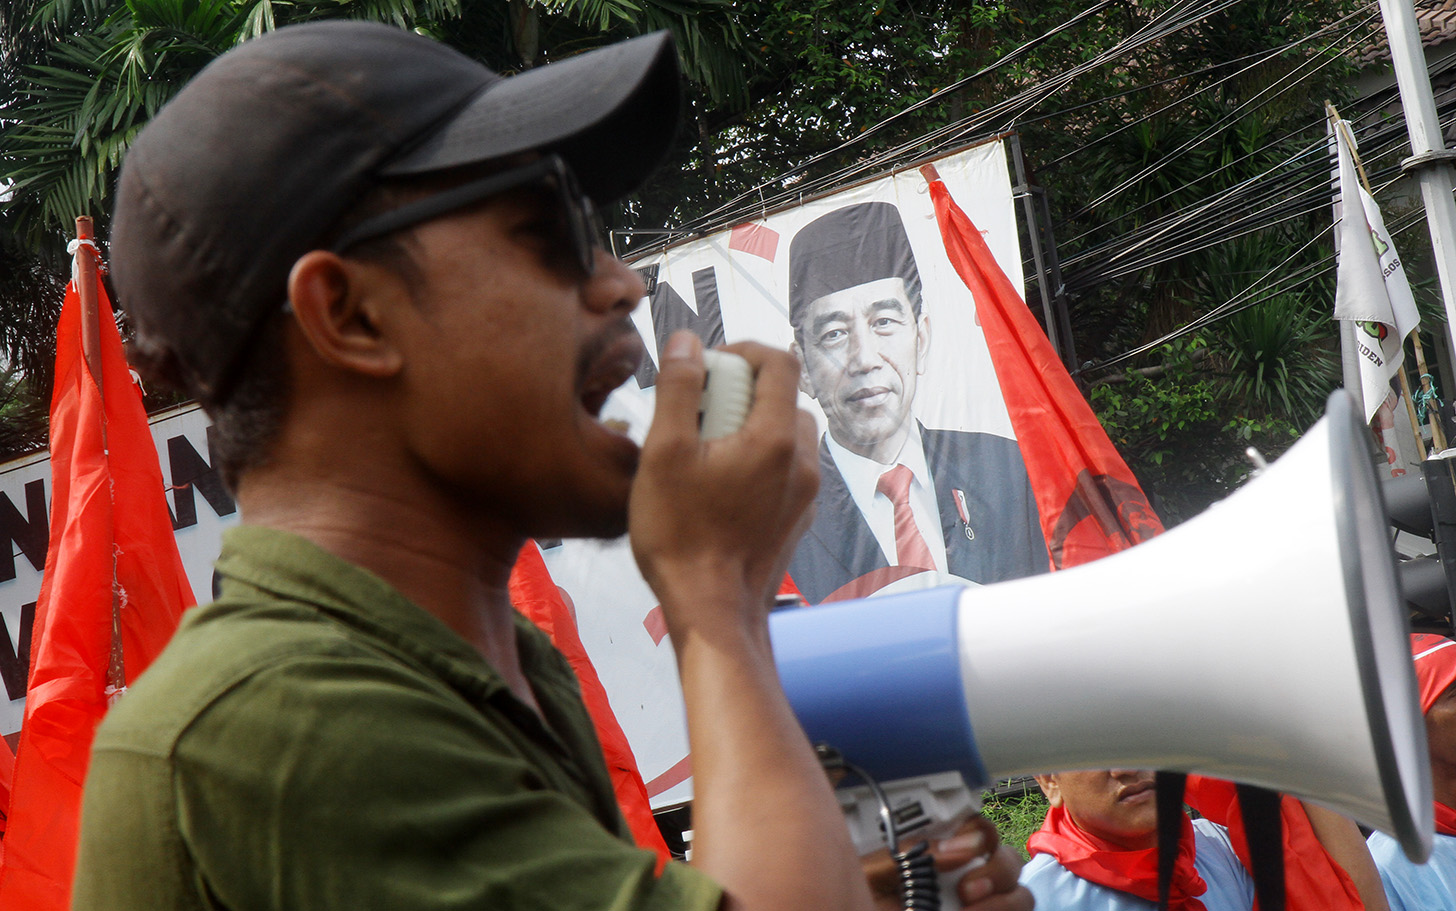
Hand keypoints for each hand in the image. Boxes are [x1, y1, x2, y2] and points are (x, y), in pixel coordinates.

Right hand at [629, 331, 818, 643]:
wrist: (713, 614)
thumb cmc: (683, 538)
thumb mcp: (664, 454)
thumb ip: (678, 390)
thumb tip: (686, 343)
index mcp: (775, 437)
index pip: (779, 362)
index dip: (742, 351)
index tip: (705, 367)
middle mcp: (801, 462)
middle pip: (783, 397)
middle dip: (740, 392)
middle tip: (695, 414)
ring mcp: (805, 493)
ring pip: (785, 434)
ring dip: (748, 427)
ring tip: (703, 453)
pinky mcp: (798, 518)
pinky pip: (783, 470)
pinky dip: (757, 461)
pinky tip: (717, 487)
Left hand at [863, 816, 1032, 910]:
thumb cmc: (868, 901)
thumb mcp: (874, 874)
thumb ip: (907, 854)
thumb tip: (954, 849)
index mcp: (941, 853)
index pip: (979, 829)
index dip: (979, 834)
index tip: (962, 850)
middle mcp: (968, 876)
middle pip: (1008, 858)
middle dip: (997, 870)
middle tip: (966, 891)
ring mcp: (983, 904)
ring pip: (1021, 894)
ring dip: (1004, 902)